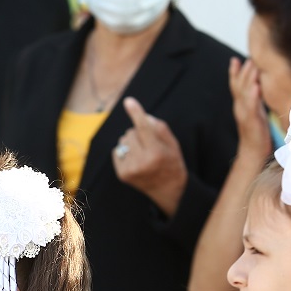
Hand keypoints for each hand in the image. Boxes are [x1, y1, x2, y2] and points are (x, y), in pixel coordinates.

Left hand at [112, 97, 187, 215]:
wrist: (168, 189)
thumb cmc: (172, 162)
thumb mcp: (173, 144)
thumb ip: (159, 127)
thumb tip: (142, 116)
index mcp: (156, 153)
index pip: (143, 128)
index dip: (136, 113)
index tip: (129, 101)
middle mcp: (141, 162)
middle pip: (130, 132)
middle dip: (138, 134)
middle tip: (149, 145)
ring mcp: (130, 169)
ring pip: (123, 141)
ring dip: (131, 143)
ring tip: (143, 153)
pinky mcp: (122, 174)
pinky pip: (117, 151)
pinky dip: (125, 152)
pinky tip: (135, 160)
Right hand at [229, 57, 272, 163]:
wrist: (253, 153)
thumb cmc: (257, 134)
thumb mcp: (255, 114)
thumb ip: (255, 101)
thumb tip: (259, 88)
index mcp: (241, 105)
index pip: (235, 86)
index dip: (234, 73)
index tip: (236, 59)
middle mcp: (240, 108)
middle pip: (238, 86)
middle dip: (243, 70)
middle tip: (249, 56)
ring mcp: (244, 114)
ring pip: (243, 93)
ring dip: (247, 78)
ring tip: (252, 65)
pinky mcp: (251, 121)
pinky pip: (251, 106)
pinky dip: (253, 96)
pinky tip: (256, 86)